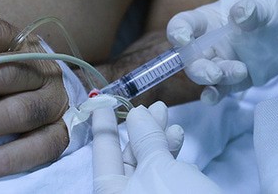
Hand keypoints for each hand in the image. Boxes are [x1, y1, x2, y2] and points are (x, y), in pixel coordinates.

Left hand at [92, 102, 220, 192]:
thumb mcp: (160, 168)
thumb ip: (146, 139)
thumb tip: (137, 115)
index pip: (103, 153)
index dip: (103, 125)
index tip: (99, 102)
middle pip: (128, 158)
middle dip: (142, 130)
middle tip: (155, 107)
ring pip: (149, 164)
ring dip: (160, 140)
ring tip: (170, 122)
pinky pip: (165, 175)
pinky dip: (171, 156)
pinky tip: (178, 141)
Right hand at [167, 0, 277, 103]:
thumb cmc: (273, 10)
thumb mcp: (265, 4)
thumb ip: (251, 9)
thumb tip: (239, 13)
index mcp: (207, 20)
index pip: (183, 24)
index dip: (177, 31)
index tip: (183, 39)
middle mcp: (207, 43)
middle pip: (188, 57)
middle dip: (196, 67)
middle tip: (214, 73)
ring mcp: (218, 62)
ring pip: (203, 74)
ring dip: (212, 78)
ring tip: (240, 71)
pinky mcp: (231, 80)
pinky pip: (217, 90)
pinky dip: (212, 95)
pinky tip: (212, 98)